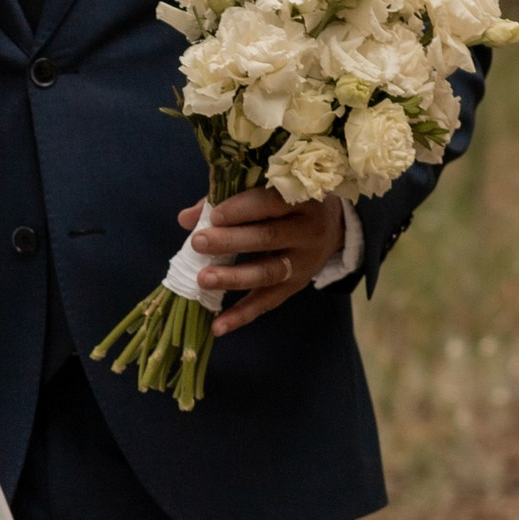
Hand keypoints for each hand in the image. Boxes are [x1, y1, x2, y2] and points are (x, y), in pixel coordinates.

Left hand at [180, 183, 345, 336]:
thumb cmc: (286, 202)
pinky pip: (267, 303)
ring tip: (203, 279)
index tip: (214, 216)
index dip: (242, 209)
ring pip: (268, 273)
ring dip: (234, 278)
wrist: (331, 226)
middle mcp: (308, 232)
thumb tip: (186, 219)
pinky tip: (217, 327)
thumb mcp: (267, 192)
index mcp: (302, 200)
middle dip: (231, 241)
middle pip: (269, 238)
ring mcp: (304, 263)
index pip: (271, 203)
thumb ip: (228, 201)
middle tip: (199, 243)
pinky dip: (241, 316)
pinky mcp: (296, 286)